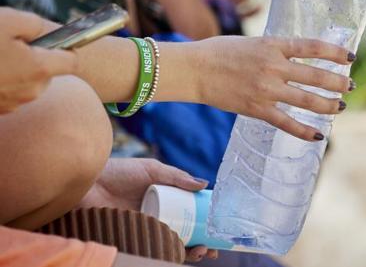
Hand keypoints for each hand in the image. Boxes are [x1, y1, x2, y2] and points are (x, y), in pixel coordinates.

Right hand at [0, 8, 76, 113]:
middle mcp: (31, 91)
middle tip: (9, 45)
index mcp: (39, 68)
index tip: (54, 40)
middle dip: (35, 57)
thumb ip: (34, 24)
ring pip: (26, 82)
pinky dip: (1, 81)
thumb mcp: (7, 20)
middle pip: (47, 72)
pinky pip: (8, 92)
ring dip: (16, 69)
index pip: (72, 61)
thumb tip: (42, 32)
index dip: (66, 47)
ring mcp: (13, 104)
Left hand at [78, 158, 216, 261]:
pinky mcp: (133, 241)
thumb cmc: (117, 172)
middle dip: (203, 243)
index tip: (219, 228)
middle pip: (185, 233)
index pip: (190, 212)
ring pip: (173, 245)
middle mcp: (157, 216)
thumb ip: (177, 176)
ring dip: (191, 252)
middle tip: (213, 248)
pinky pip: (155, 251)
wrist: (86, 185)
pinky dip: (170, 255)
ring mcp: (146, 230)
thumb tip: (204, 184)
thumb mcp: (151, 169)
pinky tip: (183, 254)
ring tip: (202, 252)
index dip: (206, 221)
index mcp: (165, 199)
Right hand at [188, 36, 354, 141]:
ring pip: (306, 100)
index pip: (312, 47)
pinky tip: (319, 136)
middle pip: (315, 76)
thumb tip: (295, 56)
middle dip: (337, 82)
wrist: (194, 70)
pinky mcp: (257, 109)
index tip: (350, 58)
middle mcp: (273, 66)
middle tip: (350, 86)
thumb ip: (274, 49)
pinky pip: (286, 123)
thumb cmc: (219, 52)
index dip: (334, 52)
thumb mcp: (251, 41)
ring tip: (340, 107)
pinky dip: (305, 131)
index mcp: (272, 45)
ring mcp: (266, 89)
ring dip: (328, 105)